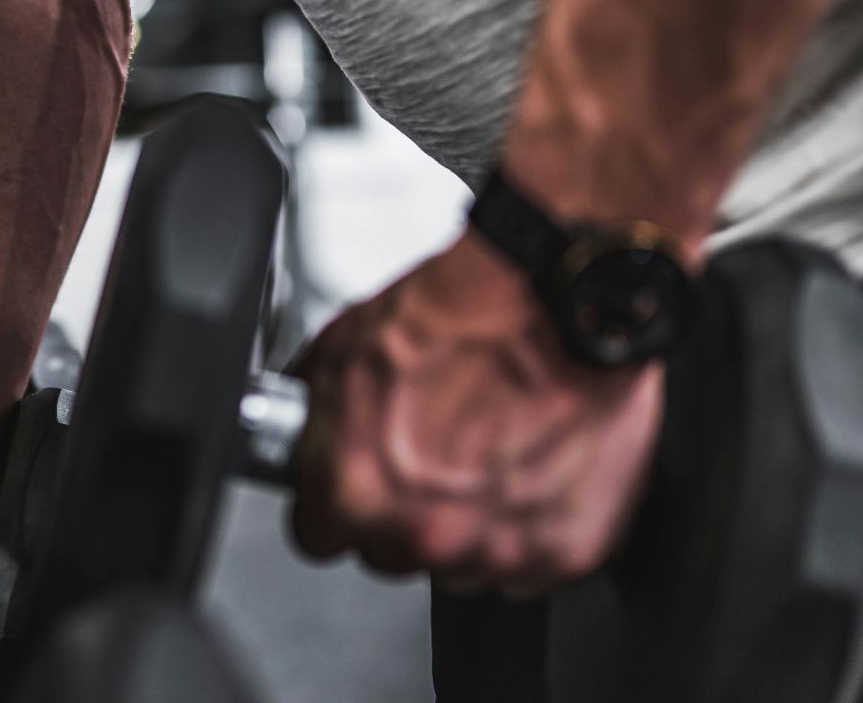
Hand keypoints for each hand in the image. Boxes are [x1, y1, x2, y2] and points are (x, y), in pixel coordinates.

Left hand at [289, 230, 662, 594]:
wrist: (558, 299)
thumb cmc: (464, 314)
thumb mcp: (342, 347)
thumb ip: (313, 415)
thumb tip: (300, 433)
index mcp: (357, 490)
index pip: (316, 535)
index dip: (333, 503)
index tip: (351, 483)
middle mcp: (424, 532)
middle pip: (389, 553)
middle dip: (401, 511)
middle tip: (431, 450)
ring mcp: (496, 548)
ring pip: (460, 563)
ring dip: (466, 521)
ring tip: (487, 448)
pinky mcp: (562, 551)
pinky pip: (528, 562)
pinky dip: (529, 524)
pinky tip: (529, 462)